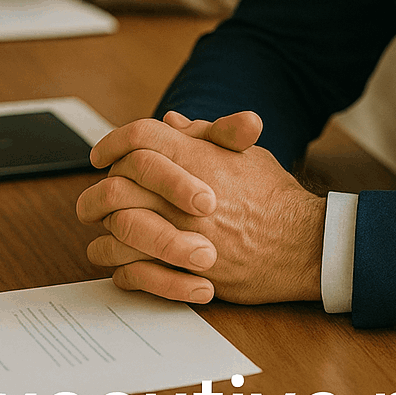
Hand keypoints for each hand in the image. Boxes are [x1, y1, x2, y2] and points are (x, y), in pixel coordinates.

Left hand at [76, 110, 324, 305]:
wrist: (300, 245)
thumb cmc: (275, 198)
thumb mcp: (245, 154)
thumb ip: (205, 135)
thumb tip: (169, 121)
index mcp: (196, 158)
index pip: (138, 139)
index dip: (114, 142)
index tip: (101, 154)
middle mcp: (181, 196)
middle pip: (115, 186)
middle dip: (98, 192)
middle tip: (94, 198)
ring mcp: (178, 235)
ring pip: (115, 231)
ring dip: (104, 231)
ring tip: (105, 232)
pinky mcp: (179, 273)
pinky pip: (128, 270)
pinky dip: (119, 266)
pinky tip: (122, 261)